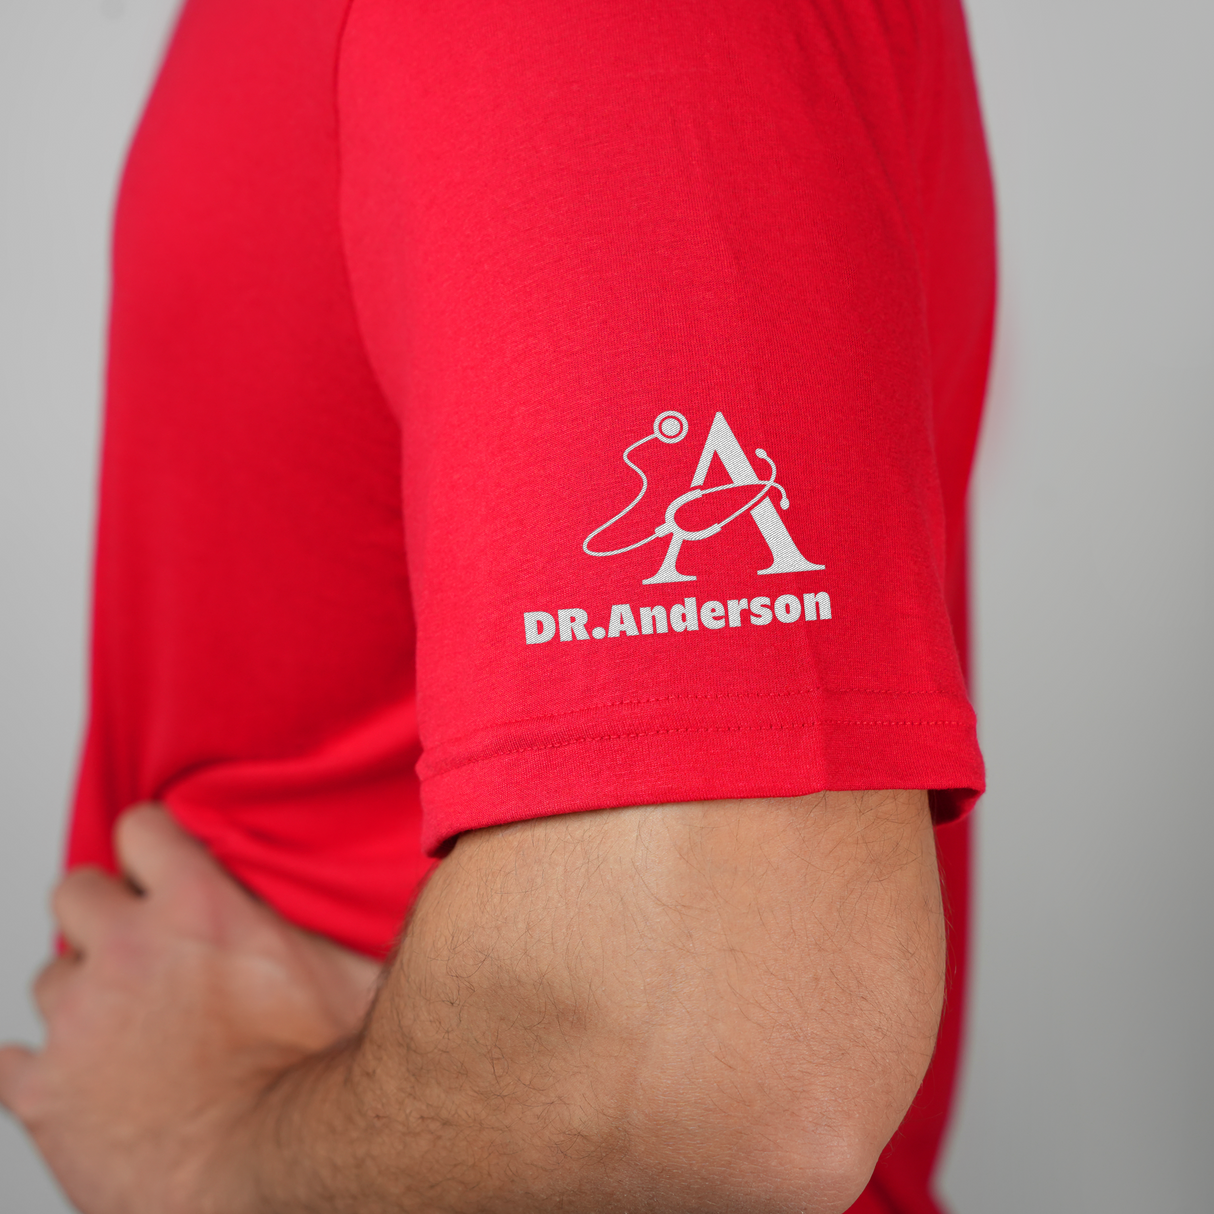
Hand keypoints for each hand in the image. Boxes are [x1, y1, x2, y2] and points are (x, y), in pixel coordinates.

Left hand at [0, 805, 381, 1213]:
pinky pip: (9, 1061)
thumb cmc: (324, 1079)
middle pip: (73, 889)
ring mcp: (79, 1024)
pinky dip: (37, 1068)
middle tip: (139, 949)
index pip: (140, 827)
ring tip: (126, 1031)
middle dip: (102, 913)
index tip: (157, 863)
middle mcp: (127, 952)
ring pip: (49, 977)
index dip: (148, 844)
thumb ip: (337, 920)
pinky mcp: (45, 1094)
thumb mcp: (352, 973)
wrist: (277, 1173)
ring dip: (83, 995)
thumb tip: (388, 888)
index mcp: (199, 910)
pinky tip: (78, 1081)